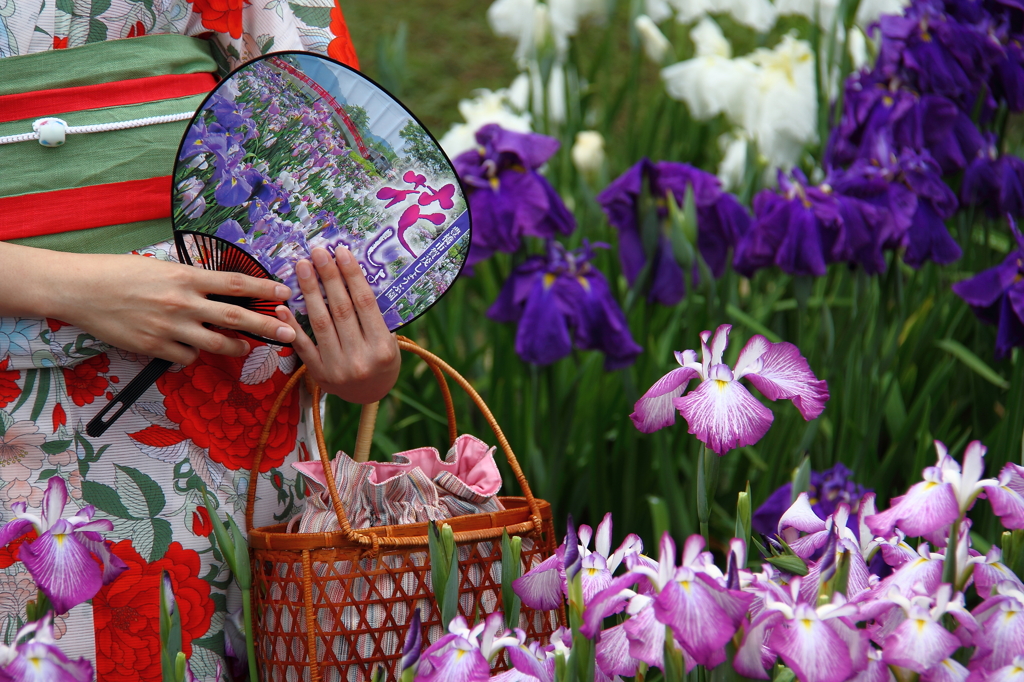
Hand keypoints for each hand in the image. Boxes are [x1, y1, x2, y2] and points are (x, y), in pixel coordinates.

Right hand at [53, 252, 297, 364]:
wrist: (81, 290)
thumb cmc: (120, 273)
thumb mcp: (162, 268)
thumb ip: (192, 281)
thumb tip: (222, 292)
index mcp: (186, 276)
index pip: (236, 283)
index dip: (264, 289)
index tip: (285, 293)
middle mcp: (183, 302)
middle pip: (236, 318)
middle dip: (266, 326)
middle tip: (289, 333)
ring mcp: (170, 327)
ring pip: (217, 344)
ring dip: (236, 347)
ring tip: (245, 347)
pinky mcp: (155, 347)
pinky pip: (187, 357)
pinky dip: (193, 355)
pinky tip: (189, 348)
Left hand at [275, 246, 399, 402]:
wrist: (371, 395)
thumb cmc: (382, 360)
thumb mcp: (389, 340)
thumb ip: (373, 315)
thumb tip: (352, 275)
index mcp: (382, 348)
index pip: (365, 303)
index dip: (352, 275)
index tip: (341, 252)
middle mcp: (360, 359)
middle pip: (341, 309)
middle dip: (328, 277)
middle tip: (317, 252)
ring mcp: (337, 368)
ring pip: (321, 322)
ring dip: (309, 291)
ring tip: (301, 267)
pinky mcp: (319, 374)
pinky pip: (302, 345)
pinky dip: (292, 325)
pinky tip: (283, 305)